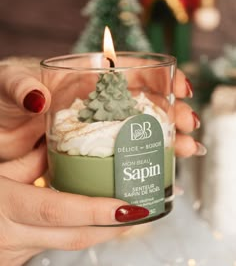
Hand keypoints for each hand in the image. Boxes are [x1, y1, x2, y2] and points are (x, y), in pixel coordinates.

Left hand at [0, 57, 205, 159]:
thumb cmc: (2, 100)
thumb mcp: (9, 87)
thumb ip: (21, 87)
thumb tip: (38, 99)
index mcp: (85, 78)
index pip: (129, 71)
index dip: (159, 77)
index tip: (180, 88)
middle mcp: (97, 101)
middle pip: (144, 102)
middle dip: (171, 111)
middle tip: (188, 126)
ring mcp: (97, 127)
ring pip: (140, 128)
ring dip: (167, 137)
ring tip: (187, 148)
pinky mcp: (93, 150)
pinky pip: (125, 151)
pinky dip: (146, 156)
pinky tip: (164, 163)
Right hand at [0, 144, 147, 264]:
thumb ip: (27, 161)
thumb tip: (55, 147)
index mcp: (4, 205)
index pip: (59, 210)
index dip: (96, 210)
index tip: (129, 206)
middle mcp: (11, 236)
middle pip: (74, 236)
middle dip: (111, 227)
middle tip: (141, 211)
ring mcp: (14, 253)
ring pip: (68, 243)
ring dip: (98, 230)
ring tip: (123, 213)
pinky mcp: (17, 260)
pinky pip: (54, 245)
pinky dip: (76, 233)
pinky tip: (91, 220)